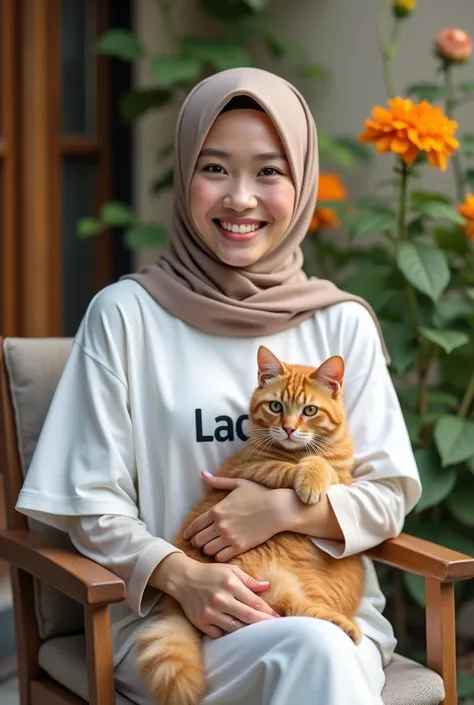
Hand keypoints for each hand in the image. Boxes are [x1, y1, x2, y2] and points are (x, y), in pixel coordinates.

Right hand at [154, 553, 279, 637]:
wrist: (183, 579)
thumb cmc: (210, 573)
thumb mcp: (230, 570)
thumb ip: (248, 580)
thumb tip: (266, 586)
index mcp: (231, 584)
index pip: (255, 602)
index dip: (268, 612)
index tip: (278, 618)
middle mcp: (221, 599)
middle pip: (248, 617)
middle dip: (264, 624)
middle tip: (276, 630)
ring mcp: (211, 612)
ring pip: (235, 628)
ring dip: (248, 632)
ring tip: (258, 634)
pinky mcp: (201, 623)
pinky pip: (220, 634)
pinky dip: (227, 634)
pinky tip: (234, 632)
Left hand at [183, 472, 289, 561]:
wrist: (277, 509)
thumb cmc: (259, 494)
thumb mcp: (238, 484)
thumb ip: (218, 481)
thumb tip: (203, 473)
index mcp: (217, 510)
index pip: (195, 525)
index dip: (189, 532)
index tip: (187, 536)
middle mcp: (220, 525)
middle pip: (198, 540)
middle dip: (197, 541)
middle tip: (200, 542)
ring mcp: (230, 537)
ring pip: (208, 550)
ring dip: (208, 549)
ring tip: (211, 546)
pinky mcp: (240, 547)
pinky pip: (221, 557)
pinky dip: (219, 556)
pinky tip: (222, 552)